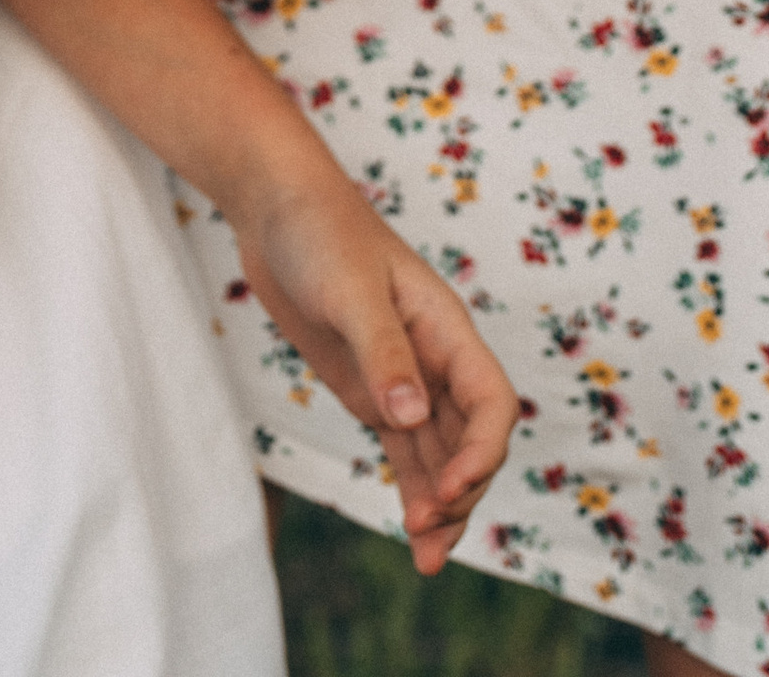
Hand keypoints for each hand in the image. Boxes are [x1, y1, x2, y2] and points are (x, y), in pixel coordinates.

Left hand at [233, 162, 518, 571]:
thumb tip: (410, 418)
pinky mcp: (372, 391)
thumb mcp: (349, 289)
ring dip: (441, 505)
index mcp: (446, 327)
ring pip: (441, 454)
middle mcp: (435, 358)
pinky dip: (413, 490)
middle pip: (473, 439)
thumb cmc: (319, 232)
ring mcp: (404, 378)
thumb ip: (382, 352)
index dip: (482, 453)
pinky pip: (406, 451)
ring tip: (427, 560)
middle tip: (425, 536)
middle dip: (461, 492)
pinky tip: (413, 532)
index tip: (446, 492)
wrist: (277, 208)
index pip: (491, 402)